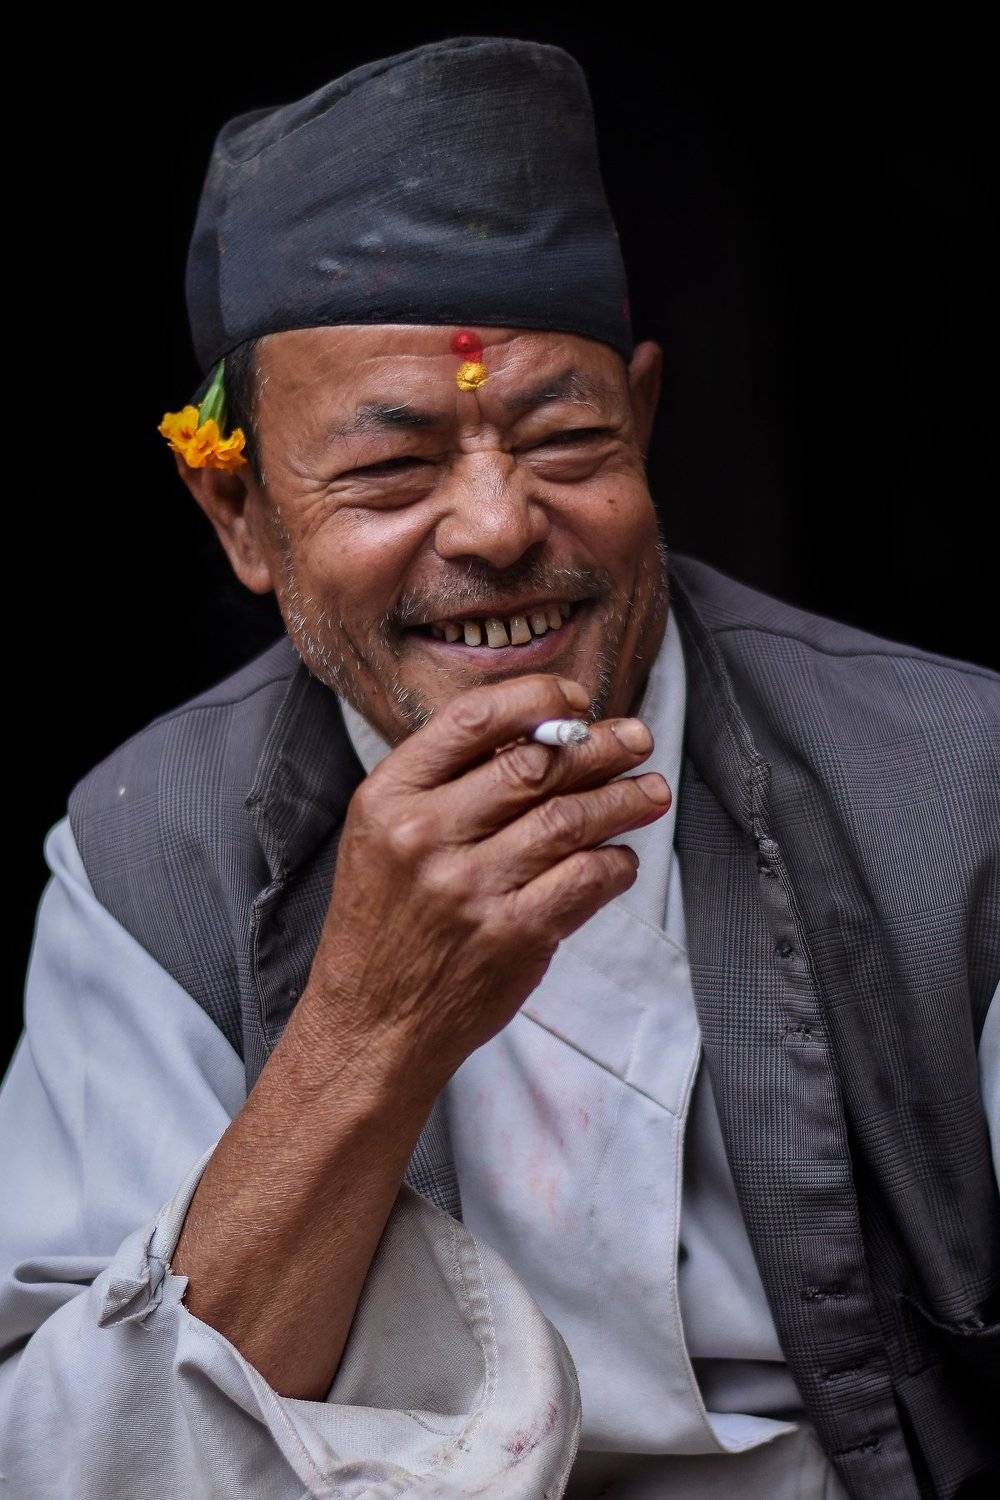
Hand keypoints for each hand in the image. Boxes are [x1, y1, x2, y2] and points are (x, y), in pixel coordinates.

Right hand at [305, 674, 670, 1089]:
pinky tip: (621, 856)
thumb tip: (538, 733)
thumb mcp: (382, 836)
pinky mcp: (512, 936)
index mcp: (388, 797)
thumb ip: (443, 784)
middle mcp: (425, 836)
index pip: (472, 719)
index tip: (577, 700)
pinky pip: (585, 879)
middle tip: (637, 739)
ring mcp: (470, 888)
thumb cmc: (384, 921)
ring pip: (569, 819)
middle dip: (601, 746)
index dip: (537, 698)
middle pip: (535, 765)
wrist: (372, 1022)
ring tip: (651, 791)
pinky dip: (615, 861)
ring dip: (623, 799)